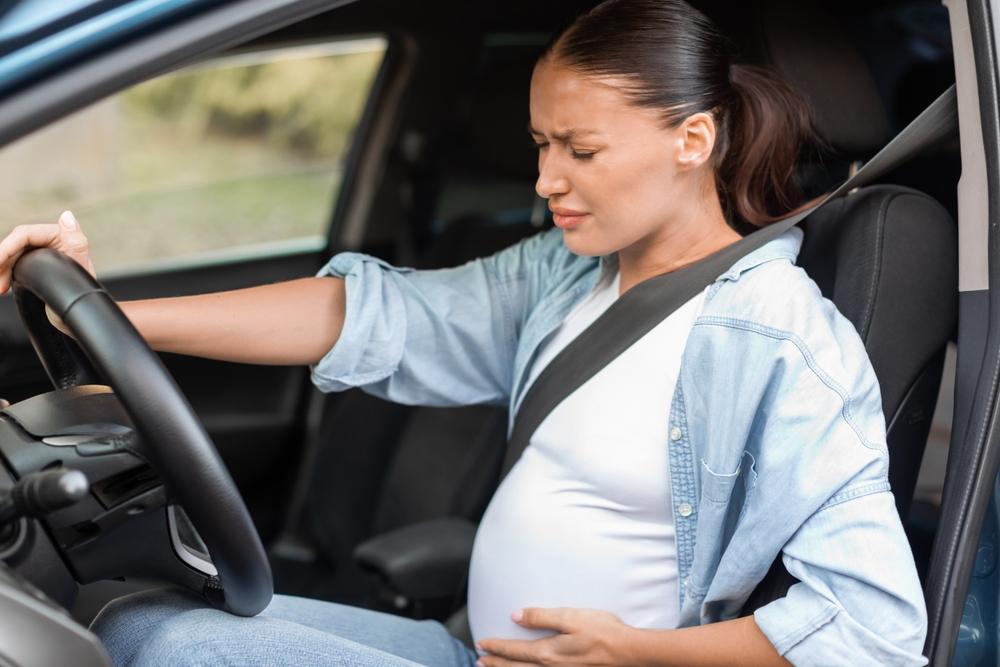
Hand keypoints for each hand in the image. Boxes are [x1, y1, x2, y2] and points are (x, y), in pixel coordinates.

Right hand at [0, 211, 95, 335]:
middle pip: (14, 245)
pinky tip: (2, 287)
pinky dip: (4, 275)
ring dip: (1, 270)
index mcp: (60, 235)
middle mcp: (48, 241)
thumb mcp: (81, 265)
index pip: (24, 234)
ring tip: (0, 288)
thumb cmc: (83, 291)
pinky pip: (12, 265)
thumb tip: (67, 216)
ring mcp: (40, 252)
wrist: (80, 312)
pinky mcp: (33, 264)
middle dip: (1, 261)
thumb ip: (75, 242)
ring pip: (11, 256)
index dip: (7, 247)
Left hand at [476, 608, 635, 666]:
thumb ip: (541, 617)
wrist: (629, 652)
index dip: (496, 648)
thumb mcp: (570, 617)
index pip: (514, 651)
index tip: (482, 644)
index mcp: (548, 652)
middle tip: (479, 662)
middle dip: (496, 665)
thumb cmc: (603, 631)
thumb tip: (516, 616)